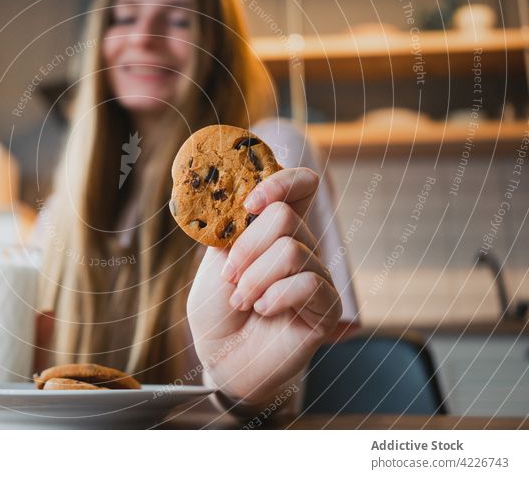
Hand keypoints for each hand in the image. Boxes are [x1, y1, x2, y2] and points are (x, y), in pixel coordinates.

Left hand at [187, 167, 341, 406]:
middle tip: (230, 278)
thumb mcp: (214, 262)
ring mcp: (317, 275)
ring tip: (242, 301)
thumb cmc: (216, 309)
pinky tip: (263, 311)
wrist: (221, 358)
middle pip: (284, 217)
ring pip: (291, 251)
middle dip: (247, 248)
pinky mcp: (327, 306)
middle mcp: (301, 246)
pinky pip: (308, 284)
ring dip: (255, 278)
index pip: (301, 185)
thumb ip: (233, 230)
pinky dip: (275, 297)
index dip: (281, 182)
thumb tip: (242, 200)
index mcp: (274, 229)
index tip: (249, 203)